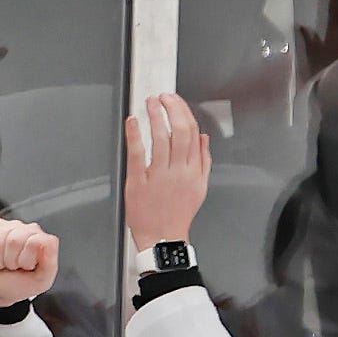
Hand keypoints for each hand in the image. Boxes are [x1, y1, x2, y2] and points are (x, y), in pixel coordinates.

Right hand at [0, 216, 59, 310]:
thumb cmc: (16, 284)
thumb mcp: (39, 281)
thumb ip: (49, 263)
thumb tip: (46, 242)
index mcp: (41, 240)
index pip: (34, 242)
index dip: (25, 260)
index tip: (24, 268)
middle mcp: (26, 229)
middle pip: (14, 240)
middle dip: (10, 260)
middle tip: (11, 267)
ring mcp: (7, 227)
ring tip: (2, 264)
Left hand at [124, 94, 210, 252]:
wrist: (163, 239)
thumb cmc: (178, 214)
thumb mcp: (199, 187)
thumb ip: (203, 160)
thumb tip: (203, 137)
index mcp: (193, 170)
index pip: (192, 132)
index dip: (183, 112)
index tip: (175, 102)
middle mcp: (178, 171)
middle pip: (179, 130)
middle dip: (172, 108)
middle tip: (163, 97)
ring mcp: (158, 176)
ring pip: (161, 138)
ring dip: (156, 116)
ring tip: (150, 103)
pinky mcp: (138, 183)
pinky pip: (137, 154)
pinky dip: (135, 135)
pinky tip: (133, 121)